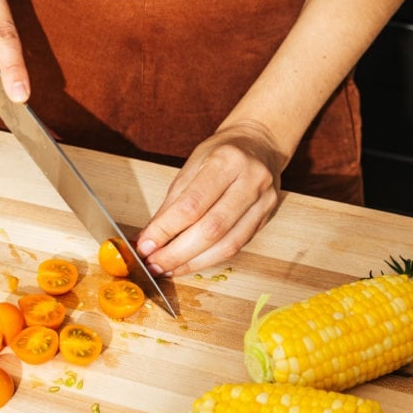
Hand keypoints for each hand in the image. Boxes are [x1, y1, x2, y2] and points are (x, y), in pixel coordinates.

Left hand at [136, 122, 284, 275]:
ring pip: (226, 244)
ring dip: (192, 262)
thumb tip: (148, 238)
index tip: (145, 246)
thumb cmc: (220, 153)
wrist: (259, 143)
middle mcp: (250, 181)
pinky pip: (236, 247)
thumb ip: (172, 204)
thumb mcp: (191, 167)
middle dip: (177, 253)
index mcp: (227, 161)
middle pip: (211, 229)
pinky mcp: (267, 219)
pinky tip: (188, 263)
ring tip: (167, 269)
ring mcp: (263, 202)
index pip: (192, 204)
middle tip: (153, 264)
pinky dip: (208, 259)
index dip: (165, 230)